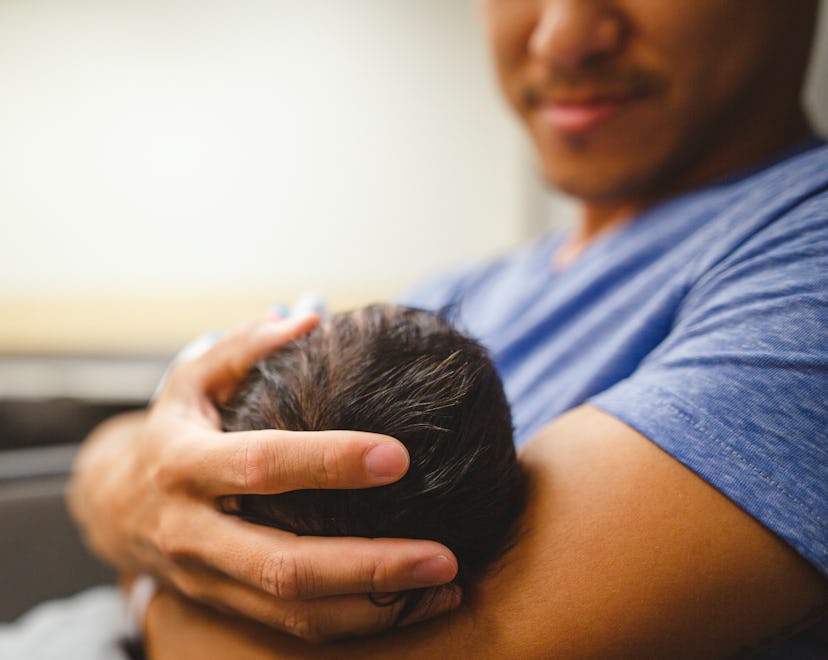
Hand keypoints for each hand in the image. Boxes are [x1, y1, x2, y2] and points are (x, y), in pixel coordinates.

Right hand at [67, 315, 459, 641]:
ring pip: (294, 610)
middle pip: (284, 563)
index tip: (398, 456)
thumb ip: (244, 345)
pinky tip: (412, 604)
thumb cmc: (172, 430)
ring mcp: (209, 578)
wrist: (115, 507)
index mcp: (186, 464)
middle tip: (443, 553)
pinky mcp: (226, 605)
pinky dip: (357, 622)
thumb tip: (309, 316)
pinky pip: (293, 627)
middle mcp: (194, 531)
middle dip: (369, 564)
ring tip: (445, 585)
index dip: (328, 462)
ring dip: (375, 608)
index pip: (262, 465)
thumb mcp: (191, 379)